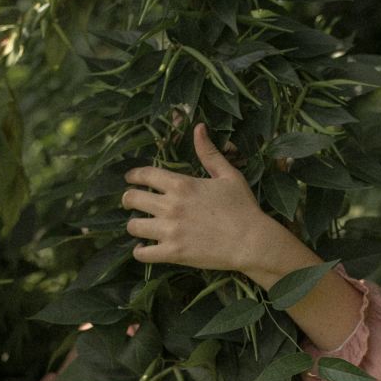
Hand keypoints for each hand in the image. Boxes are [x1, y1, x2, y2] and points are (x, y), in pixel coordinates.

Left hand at [122, 123, 273, 271]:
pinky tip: (143, 249)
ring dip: (134, 225)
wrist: (252, 241)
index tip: (129, 179)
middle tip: (130, 202)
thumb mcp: (228, 175)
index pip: (145, 174)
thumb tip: (198, 127)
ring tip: (139, 226)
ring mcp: (170, 231)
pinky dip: (140, 251)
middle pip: (132, 199)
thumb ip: (209, 153)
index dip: (133, 176)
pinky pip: (143, 254)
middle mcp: (170, 206)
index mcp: (181, 184)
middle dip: (128, 199)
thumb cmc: (243, 207)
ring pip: (133, 226)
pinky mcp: (173, 253)